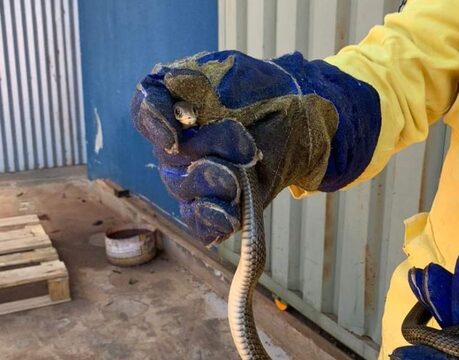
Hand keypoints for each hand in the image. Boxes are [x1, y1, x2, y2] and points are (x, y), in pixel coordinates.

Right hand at [131, 51, 379, 244]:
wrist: (300, 117)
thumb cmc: (266, 90)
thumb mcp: (235, 71)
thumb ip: (201, 78)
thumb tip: (175, 90)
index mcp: (178, 106)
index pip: (146, 110)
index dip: (154, 122)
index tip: (175, 133)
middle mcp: (180, 143)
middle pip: (171, 156)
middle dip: (207, 151)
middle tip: (245, 146)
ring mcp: (195, 177)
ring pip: (185, 189)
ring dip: (212, 186)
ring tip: (240, 182)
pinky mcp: (217, 204)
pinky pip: (200, 221)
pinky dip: (212, 222)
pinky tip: (230, 217)